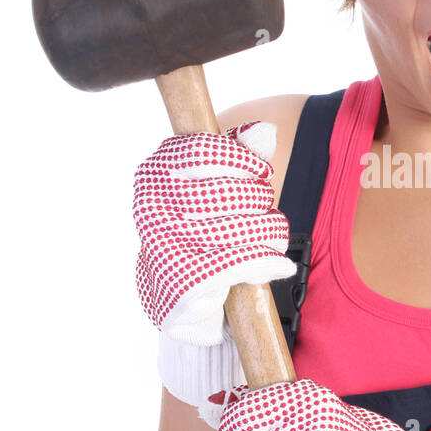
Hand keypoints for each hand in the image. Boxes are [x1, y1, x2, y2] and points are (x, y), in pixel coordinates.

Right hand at [133, 121, 296, 345]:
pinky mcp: (182, 282)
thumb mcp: (214, 187)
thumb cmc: (198, 233)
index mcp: (154, 174)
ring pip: (240, 228)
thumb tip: (266, 130)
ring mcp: (164, 245)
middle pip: (228, 191)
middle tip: (266, 212)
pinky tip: (278, 264)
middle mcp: (152, 207)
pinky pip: (239, 262)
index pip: (202, 150)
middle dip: (260, 200)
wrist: (176, 300)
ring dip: (270, 233)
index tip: (261, 172)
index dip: (242, 159)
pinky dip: (267, 262)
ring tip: (273, 237)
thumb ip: (238, 156)